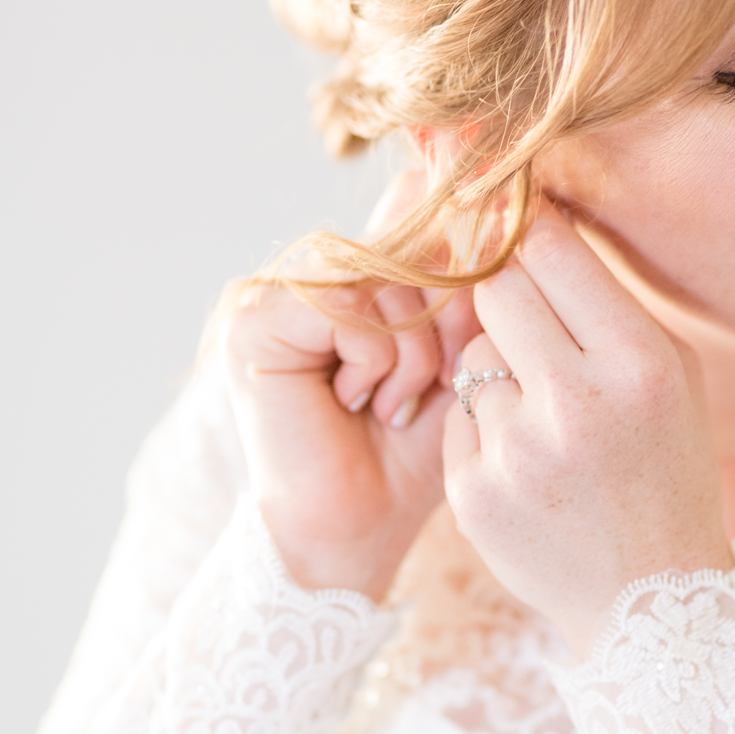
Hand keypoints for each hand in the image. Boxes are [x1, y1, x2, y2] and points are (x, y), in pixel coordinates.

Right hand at [222, 172, 477, 600]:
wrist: (357, 533)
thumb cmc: (409, 459)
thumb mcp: (457, 360)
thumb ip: (464, 287)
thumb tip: (482, 200)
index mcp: (354, 281)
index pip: (422, 237)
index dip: (458, 292)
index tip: (453, 359)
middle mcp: (311, 278)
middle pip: (409, 253)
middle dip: (437, 334)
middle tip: (411, 400)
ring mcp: (276, 295)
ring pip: (381, 280)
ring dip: (408, 356)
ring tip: (385, 407)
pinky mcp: (252, 321)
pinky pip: (344, 305)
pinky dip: (370, 361)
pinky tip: (352, 404)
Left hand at [442, 217, 732, 655]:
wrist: (649, 598)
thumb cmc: (665, 467)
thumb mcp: (673, 376)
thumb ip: (609, 301)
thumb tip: (534, 216)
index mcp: (640, 364)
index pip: (552, 251)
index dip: (530, 231)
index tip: (522, 226)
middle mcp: (577, 403)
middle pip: (496, 289)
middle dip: (506, 294)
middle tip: (528, 316)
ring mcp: (518, 452)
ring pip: (473, 355)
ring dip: (499, 371)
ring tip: (547, 420)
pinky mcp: (473, 493)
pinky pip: (459, 418)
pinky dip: (486, 432)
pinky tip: (528, 467)